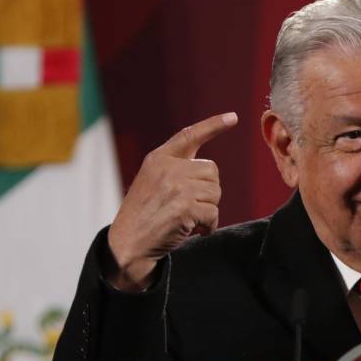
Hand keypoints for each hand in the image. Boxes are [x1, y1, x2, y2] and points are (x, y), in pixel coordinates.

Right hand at [106, 112, 236, 290]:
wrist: (127, 243)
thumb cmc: (144, 216)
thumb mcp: (152, 183)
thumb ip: (176, 170)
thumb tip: (210, 171)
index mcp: (158, 158)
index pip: (190, 135)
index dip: (213, 125)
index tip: (233, 117)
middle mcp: (168, 168)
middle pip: (212, 171)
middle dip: (208, 192)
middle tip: (191, 207)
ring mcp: (176, 186)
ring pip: (216, 192)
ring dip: (208, 210)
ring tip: (188, 219)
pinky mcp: (185, 207)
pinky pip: (214, 213)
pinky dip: (209, 226)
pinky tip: (194, 230)